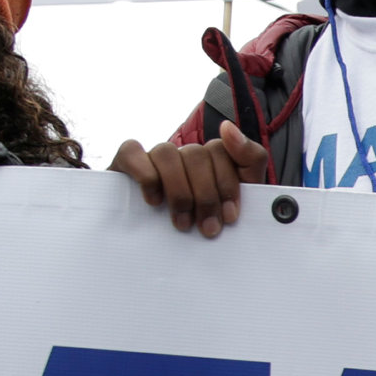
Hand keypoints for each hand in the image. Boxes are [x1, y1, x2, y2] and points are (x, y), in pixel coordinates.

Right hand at [110, 120, 261, 236]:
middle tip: (207, 228)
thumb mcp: (236, 203)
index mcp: (212, 160)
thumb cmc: (203, 225)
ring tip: (182, 223)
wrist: (157, 248)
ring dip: (179, 191)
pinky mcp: (125, 163)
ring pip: (167, 153)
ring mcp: (155, 157)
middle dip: (206, 195)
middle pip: (197, 154)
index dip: (228, 184)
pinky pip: (131, 151)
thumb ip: (249, 161)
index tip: (229, 217)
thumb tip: (228, 127)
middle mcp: (184, 154)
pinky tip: (154, 200)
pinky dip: (145, 174)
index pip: (223, 151)